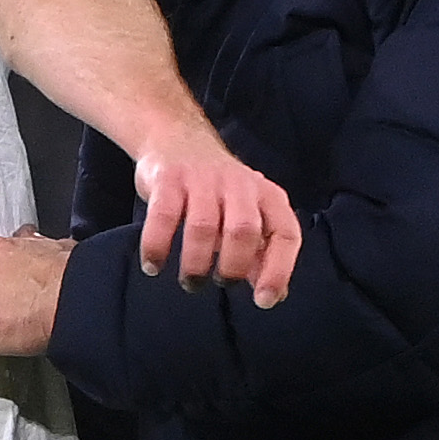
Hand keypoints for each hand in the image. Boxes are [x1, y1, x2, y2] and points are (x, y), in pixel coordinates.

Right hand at [131, 125, 301, 307]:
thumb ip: (262, 253)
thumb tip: (275, 294)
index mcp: (267, 196)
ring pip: (204, 226)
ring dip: (196, 263)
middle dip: (232, 266)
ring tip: (191, 281)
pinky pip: (164, 216)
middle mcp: (239, 184)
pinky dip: (157, 246)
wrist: (178, 139)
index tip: (264, 300)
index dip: (279, 270)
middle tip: (219, 283)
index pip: (285, 233)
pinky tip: (153, 265)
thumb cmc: (218, 192)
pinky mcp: (168, 178)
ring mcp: (203, 179)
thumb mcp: (248, 216)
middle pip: (244, 230)